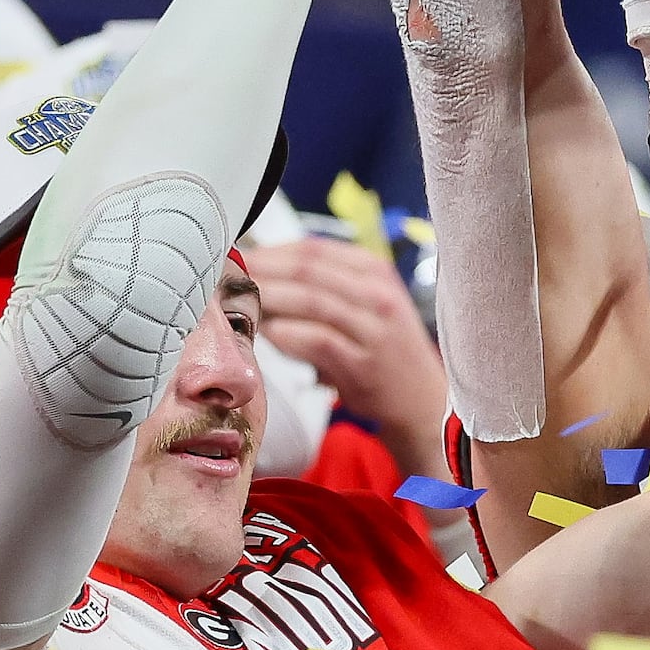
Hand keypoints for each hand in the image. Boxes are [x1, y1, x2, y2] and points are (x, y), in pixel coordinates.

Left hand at [248, 236, 448, 466]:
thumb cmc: (383, 351)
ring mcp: (374, 327)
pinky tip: (266, 334)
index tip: (238, 257)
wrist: (422, 401)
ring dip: (268, 299)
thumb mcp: (364, 305)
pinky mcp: (364, 363)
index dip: (270, 251)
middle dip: (262, 271)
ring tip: (238, 303)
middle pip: (307, 269)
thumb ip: (322, 287)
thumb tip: (261, 273)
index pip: (313, 249)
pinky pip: (318, 340)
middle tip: (227, 277)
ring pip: (310, 300)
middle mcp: (377, 293)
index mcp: (373, 270)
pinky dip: (287, 335)